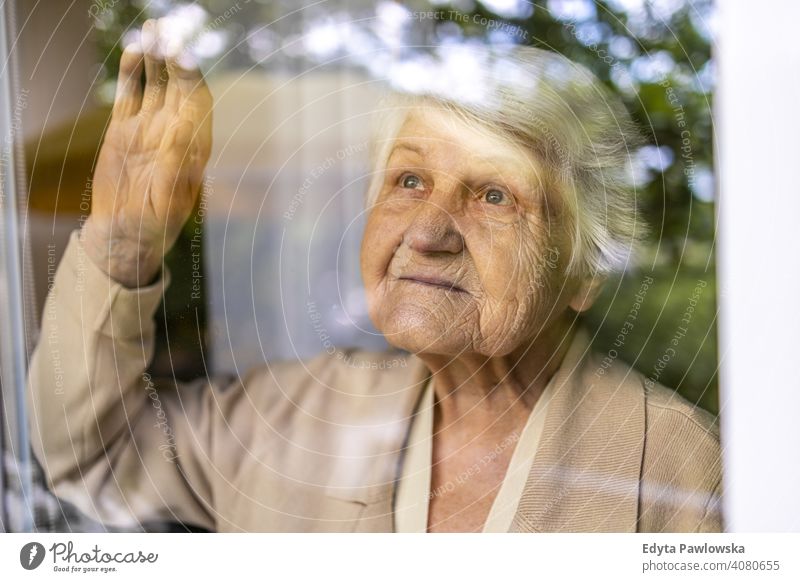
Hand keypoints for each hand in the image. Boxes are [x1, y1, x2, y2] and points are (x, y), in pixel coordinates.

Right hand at [82, 18, 211, 287]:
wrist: (126, 235)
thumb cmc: (155, 225)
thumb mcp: (168, 199)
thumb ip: (176, 166)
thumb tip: (183, 132)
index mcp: (193, 146)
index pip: (198, 102)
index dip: (192, 77)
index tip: (183, 55)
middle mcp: (173, 132)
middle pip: (178, 85)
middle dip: (175, 56)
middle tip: (167, 27)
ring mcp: (149, 128)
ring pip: (155, 84)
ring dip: (155, 57)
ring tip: (151, 28)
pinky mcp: (124, 131)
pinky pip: (131, 95)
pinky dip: (133, 73)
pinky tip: (134, 50)